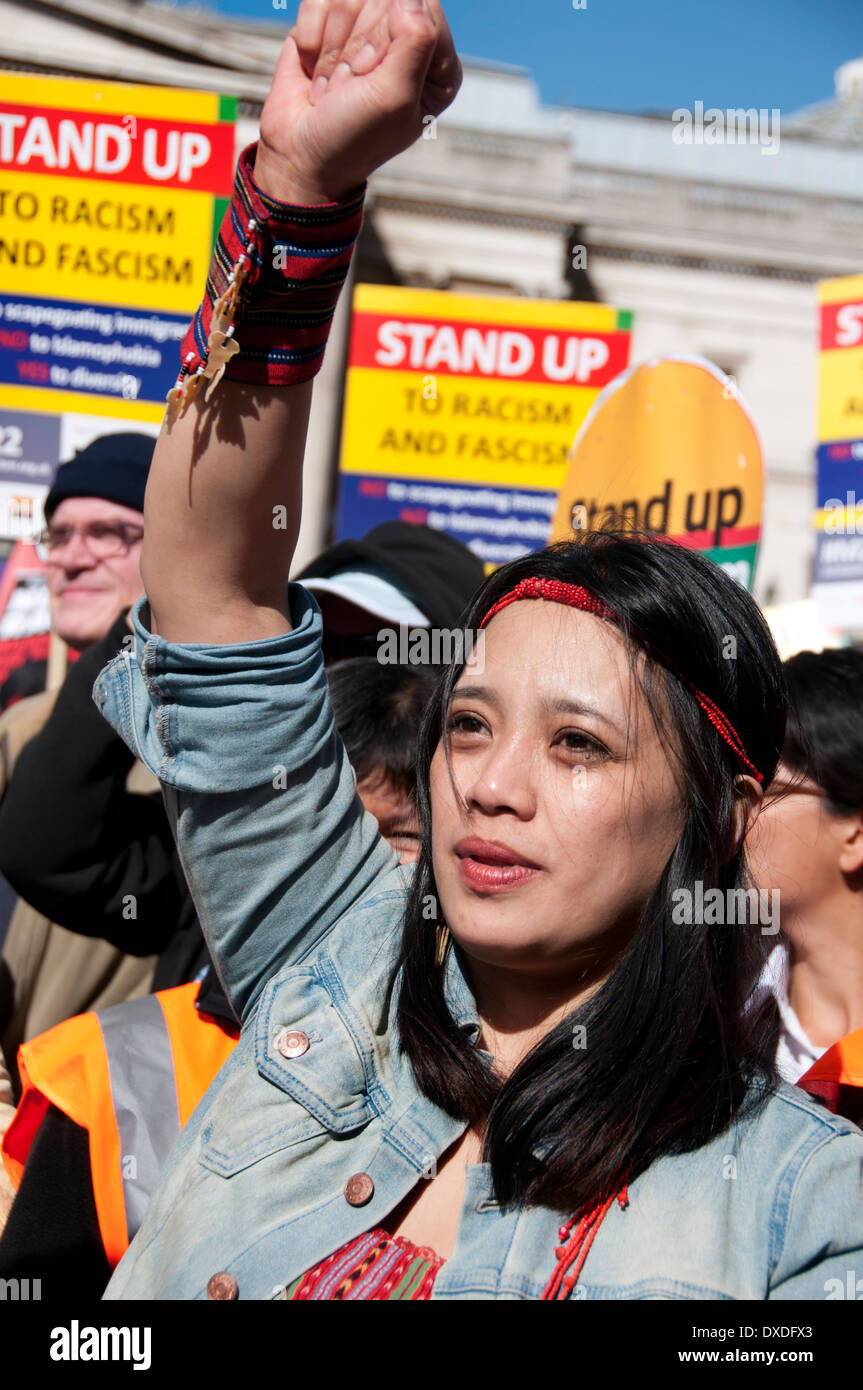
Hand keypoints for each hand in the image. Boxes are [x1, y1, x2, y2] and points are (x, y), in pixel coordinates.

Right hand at [256, 0, 460, 204]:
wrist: (301, 156)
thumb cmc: (354, 137)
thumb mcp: (394, 97)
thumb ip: (415, 39)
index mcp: (437, 63)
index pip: (421, 5)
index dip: (389, 35)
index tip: (374, 74)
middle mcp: (406, 41)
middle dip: (358, 45)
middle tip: (354, 85)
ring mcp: (365, 30)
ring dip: (334, 48)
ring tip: (337, 85)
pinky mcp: (329, 25)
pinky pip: (319, 0)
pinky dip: (312, 40)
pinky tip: (317, 72)